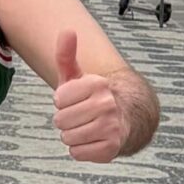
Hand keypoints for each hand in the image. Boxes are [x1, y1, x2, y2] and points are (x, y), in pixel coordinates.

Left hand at [51, 29, 127, 161]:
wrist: (124, 118)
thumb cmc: (91, 96)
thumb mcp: (77, 75)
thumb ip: (66, 54)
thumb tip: (67, 30)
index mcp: (98, 84)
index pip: (58, 99)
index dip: (62, 101)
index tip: (75, 99)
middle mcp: (108, 104)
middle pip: (60, 120)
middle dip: (65, 120)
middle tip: (80, 115)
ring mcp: (112, 127)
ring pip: (67, 138)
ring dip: (71, 135)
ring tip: (85, 127)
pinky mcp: (112, 148)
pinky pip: (76, 153)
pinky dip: (80, 149)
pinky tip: (91, 140)